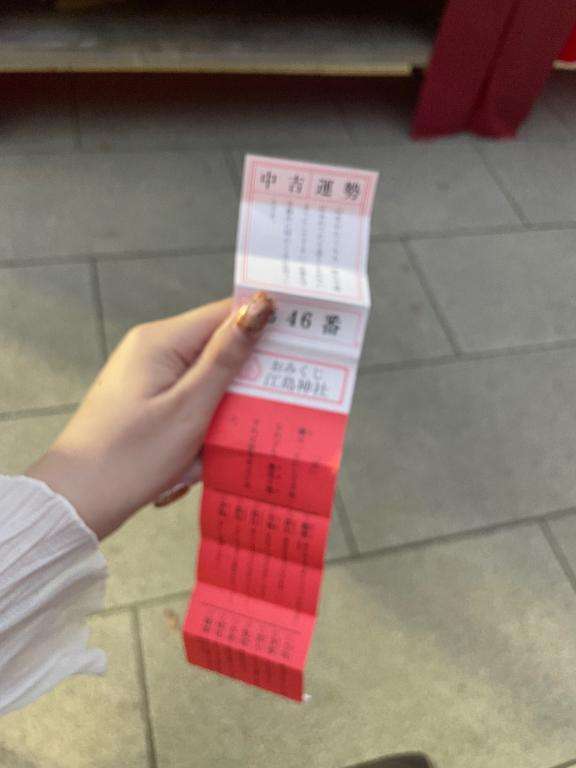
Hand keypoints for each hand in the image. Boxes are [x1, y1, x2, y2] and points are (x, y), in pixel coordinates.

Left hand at [26, 292, 273, 539]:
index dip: (263, 325)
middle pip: (218, 347)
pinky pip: (190, 400)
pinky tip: (200, 454)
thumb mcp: (191, 407)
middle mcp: (153, 349)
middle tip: (266, 409)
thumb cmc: (133, 455)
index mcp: (162, 340)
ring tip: (217, 444)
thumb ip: (227, 357)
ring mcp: (148, 375)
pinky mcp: (147, 400)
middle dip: (243, 379)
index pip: (225, 313)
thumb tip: (260, 306)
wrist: (77, 499)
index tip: (301, 345)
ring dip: (222, 409)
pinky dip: (203, 423)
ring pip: (207, 379)